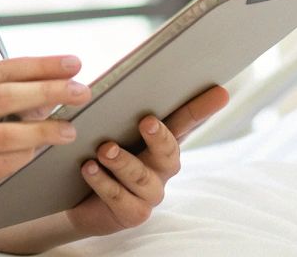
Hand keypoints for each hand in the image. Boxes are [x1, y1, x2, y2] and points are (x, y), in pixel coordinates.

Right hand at [0, 55, 89, 247]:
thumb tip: (46, 97)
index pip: (0, 70)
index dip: (39, 65)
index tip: (72, 63)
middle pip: (4, 95)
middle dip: (48, 91)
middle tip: (80, 91)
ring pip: (2, 133)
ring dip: (41, 131)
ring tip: (68, 130)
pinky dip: (21, 158)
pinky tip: (36, 153)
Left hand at [63, 84, 229, 237]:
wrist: (75, 200)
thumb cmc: (97, 155)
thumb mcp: (109, 130)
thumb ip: (119, 112)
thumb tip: (118, 81)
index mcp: (161, 143)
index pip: (186, 122)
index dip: (203, 108)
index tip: (221, 93)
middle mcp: (162, 168)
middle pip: (169, 152)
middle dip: (159, 136)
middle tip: (146, 121)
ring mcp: (151, 193)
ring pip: (140, 176)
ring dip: (122, 161)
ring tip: (104, 149)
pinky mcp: (134, 214)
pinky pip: (120, 197)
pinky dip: (103, 182)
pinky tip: (89, 168)